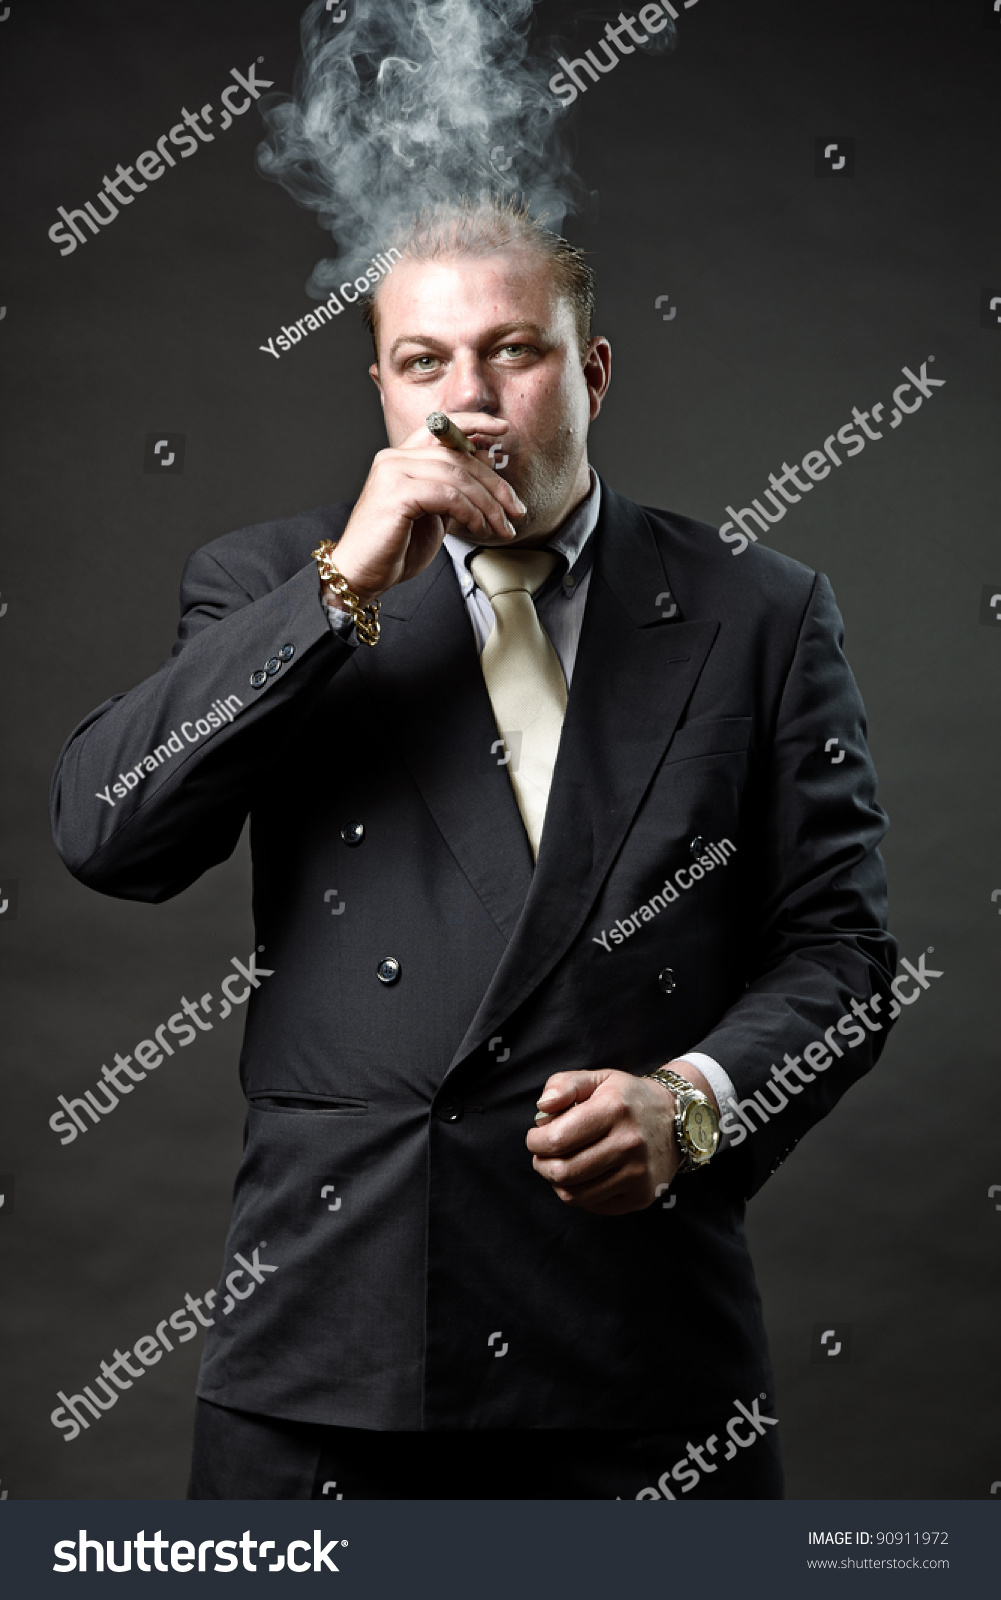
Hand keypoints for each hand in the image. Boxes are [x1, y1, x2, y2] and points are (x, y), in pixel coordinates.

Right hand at [327, 413, 525, 602]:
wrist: (361, 575)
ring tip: (500, 528)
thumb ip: (454, 489)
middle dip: (496, 486)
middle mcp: (394, 458)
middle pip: (458, 458)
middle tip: (516, 512)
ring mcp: (393, 472)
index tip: (503, 428)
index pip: (441, 428)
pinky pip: (447, 494)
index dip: (474, 423)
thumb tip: (486, 465)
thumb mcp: (434, 513)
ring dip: (488, 505)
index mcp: (401, 458)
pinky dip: (470, 512)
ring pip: (457, 476)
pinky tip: (478, 529)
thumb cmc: (395, 548)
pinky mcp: (396, 493)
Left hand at [525, 1063, 715, 1216]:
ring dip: (557, 1182)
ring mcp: (638, 1174)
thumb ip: (564, 1084)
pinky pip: (594, 1205)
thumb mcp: (598, 1078)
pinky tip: (584, 1176)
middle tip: (543, 1155)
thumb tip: (542, 1108)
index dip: (535, 1142)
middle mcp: (629, 1143)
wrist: (676, 1120)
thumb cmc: (628, 1099)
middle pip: (563, 1172)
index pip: (558, 1139)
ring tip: (561, 1165)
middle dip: (541, 1164)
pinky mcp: (642, 1196)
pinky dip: (580, 1194)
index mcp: (614, 1109)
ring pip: (575, 1194)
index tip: (536, 1137)